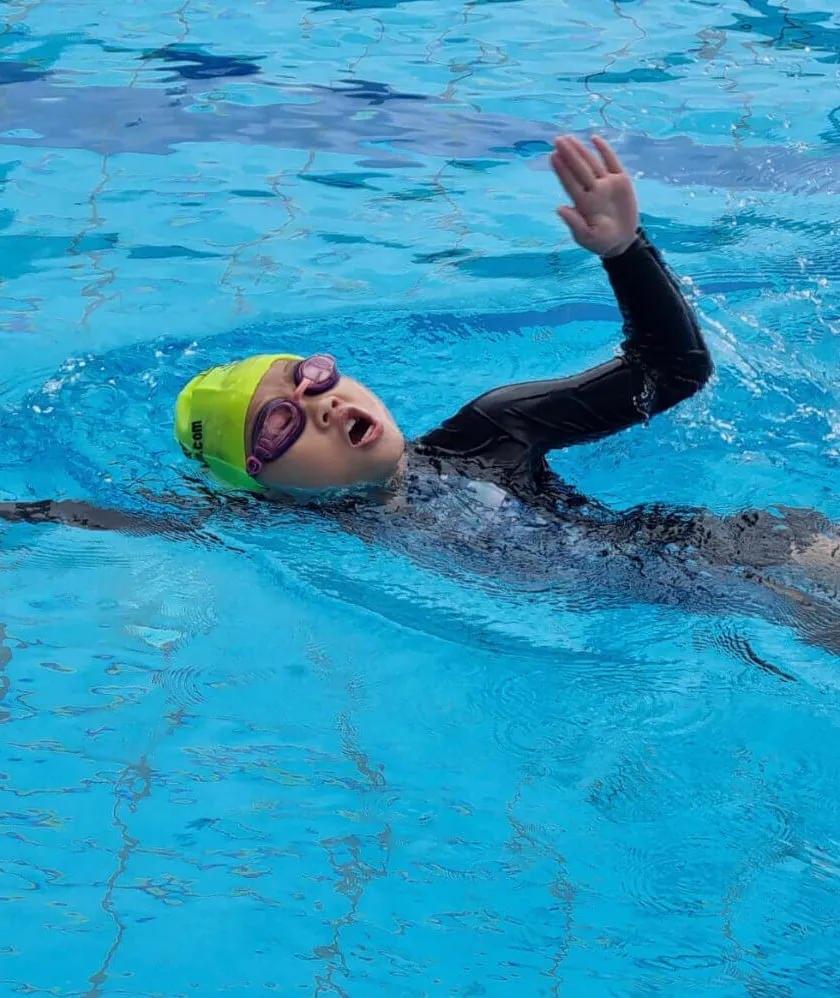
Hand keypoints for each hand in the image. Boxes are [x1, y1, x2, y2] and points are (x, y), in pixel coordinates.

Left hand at [550, 134, 638, 257]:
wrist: (621, 241)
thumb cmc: (601, 241)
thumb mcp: (587, 237)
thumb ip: (574, 223)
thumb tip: (559, 208)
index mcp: (583, 203)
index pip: (570, 183)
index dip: (562, 170)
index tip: (553, 156)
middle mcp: (593, 190)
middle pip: (579, 169)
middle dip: (568, 154)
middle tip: (557, 140)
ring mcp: (606, 184)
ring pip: (592, 163)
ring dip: (581, 150)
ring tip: (569, 138)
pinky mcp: (621, 181)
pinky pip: (612, 162)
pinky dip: (604, 150)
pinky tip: (594, 139)